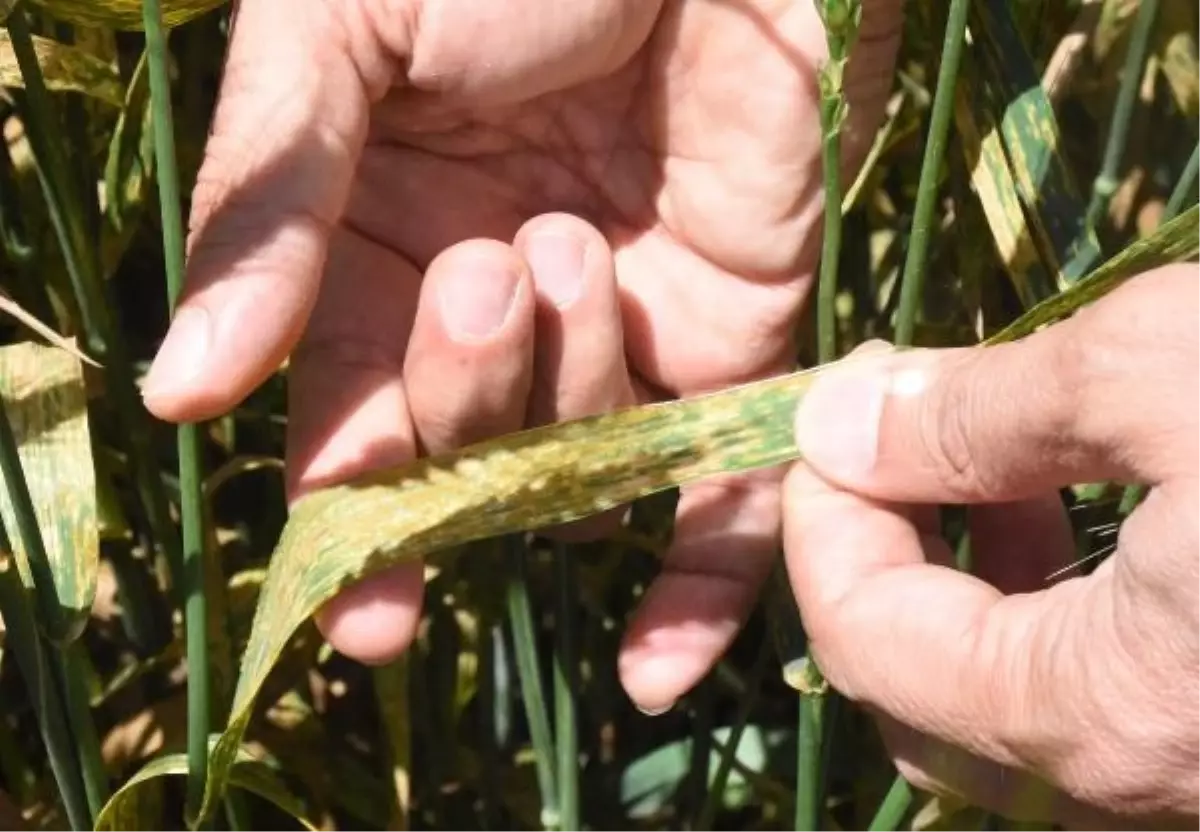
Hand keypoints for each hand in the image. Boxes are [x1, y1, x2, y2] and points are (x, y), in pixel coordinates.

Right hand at [140, 0, 903, 712]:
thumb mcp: (343, 39)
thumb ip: (271, 210)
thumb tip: (186, 394)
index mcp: (377, 255)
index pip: (347, 422)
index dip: (352, 517)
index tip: (357, 604)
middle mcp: (493, 317)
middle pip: (461, 455)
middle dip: (466, 401)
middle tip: (487, 276)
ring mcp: (616, 339)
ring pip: (575, 466)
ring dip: (564, 387)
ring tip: (572, 242)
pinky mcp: (731, 341)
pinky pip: (714, 489)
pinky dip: (694, 585)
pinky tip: (655, 668)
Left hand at [784, 265, 1199, 829]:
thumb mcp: (1164, 375)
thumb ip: (978, 414)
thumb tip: (830, 425)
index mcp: (1094, 713)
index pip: (859, 634)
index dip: (819, 517)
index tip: (840, 413)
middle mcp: (1135, 782)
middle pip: (910, 691)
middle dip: (878, 555)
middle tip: (905, 440)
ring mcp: (1187, 778)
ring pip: (996, 708)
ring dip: (962, 585)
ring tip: (1003, 468)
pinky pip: (1087, 704)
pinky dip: (1047, 617)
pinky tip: (1093, 520)